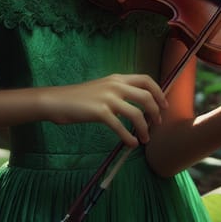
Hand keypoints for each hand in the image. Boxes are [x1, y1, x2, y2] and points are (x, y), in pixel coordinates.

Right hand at [43, 74, 166, 146]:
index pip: (146, 79)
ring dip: (144, 128)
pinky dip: (129, 137)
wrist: (56, 101)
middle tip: (156, 124)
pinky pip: (121, 127)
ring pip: (137, 113)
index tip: (164, 105)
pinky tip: (131, 143)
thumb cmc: (78, 97)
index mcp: (117, 78)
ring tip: (144, 138)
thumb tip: (138, 105)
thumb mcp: (102, 88)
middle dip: (156, 112)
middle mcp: (115, 85)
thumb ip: (119, 91)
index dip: (159, 92)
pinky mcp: (99, 112)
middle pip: (146, 96)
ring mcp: (107, 98)